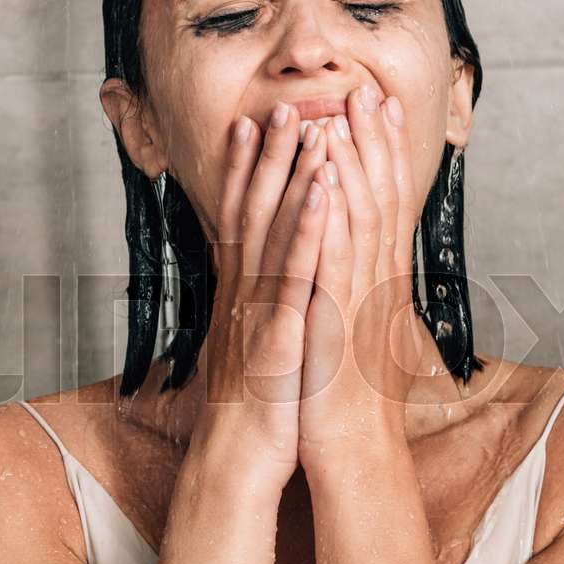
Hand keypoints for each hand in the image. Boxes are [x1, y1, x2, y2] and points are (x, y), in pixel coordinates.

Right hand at [188, 104, 331, 493]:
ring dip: (288, 173)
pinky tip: (324, 191)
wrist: (239, 460)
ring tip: (307, 124)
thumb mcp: (255, 344)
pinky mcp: (277, 333)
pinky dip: (309, 228)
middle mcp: (244, 292)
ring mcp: (258, 310)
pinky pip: (295, 273)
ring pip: (272, 229)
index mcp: (241, 293)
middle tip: (281, 103)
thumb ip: (254, 306)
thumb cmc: (255, 405)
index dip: (243, 170)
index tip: (252, 124)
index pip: (239, 219)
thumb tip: (257, 282)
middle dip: (267, 155)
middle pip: (251, 210)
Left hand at [296, 85, 430, 465]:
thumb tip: (352, 257)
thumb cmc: (344, 391)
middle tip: (361, 89)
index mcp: (375, 280)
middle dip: (368, 143)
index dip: (381, 153)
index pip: (384, 203)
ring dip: (351, 165)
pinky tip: (323, 182)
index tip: (376, 106)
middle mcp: (373, 282)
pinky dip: (330, 217)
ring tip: (340, 116)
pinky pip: (334, 260)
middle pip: (377, 199)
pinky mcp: (337, 322)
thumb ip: (351, 285)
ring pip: (359, 220)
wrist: (351, 448)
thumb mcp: (348, 325)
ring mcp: (358, 300)